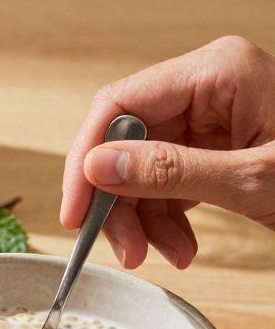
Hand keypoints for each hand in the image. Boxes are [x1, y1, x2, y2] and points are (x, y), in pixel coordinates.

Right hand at [60, 35, 274, 268]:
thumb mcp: (253, 181)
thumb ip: (170, 172)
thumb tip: (98, 167)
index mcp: (218, 72)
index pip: (120, 105)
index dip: (88, 160)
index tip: (75, 212)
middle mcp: (208, 86)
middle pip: (127, 140)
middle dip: (119, 201)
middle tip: (122, 250)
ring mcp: (212, 115)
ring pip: (141, 166)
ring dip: (142, 218)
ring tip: (163, 256)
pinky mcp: (217, 144)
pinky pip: (168, 179)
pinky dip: (166, 218)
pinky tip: (180, 246)